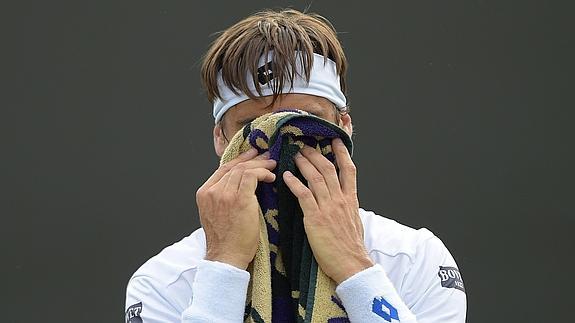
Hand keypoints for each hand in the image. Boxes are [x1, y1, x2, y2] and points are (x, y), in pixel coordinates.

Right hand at [196, 148, 275, 269]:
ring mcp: (224, 195)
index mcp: (204, 193)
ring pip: (243, 169)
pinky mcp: (239, 200)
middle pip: (234, 167)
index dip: (239, 159)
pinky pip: (252, 177)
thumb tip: (241, 184)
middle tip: (266, 157)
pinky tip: (271, 178)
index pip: (222, 169)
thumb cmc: (226, 240)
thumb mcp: (216, 214)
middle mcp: (212, 191)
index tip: (252, 154)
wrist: (226, 257)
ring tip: (272, 166)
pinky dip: (263, 173)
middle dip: (252, 159)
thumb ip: (223, 197)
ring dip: (260, 166)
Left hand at [282, 138, 373, 283]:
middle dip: (316, 154)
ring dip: (304, 163)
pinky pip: (304, 195)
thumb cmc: (351, 248)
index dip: (342, 153)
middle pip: (328, 168)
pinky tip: (287, 176)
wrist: (352, 264)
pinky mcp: (315, 218)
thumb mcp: (354, 221)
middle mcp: (340, 199)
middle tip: (305, 145)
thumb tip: (343, 200)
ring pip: (315, 177)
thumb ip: (347, 207)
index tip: (336, 140)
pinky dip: (295, 183)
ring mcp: (328, 208)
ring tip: (295, 154)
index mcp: (351, 200)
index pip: (349, 170)